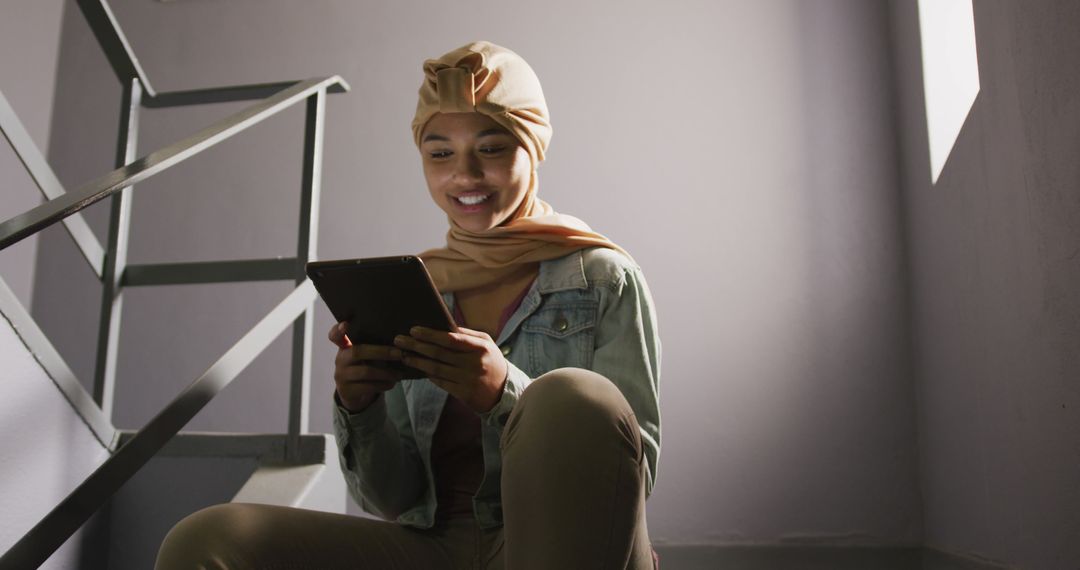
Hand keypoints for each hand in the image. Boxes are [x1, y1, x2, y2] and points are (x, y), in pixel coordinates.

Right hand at [328, 321, 404, 411]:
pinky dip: (383, 384)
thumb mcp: (363, 354)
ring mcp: (341, 375)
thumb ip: (371, 345)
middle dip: (381, 352)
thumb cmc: (362, 366)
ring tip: (399, 373)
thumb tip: (398, 340)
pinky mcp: (347, 390)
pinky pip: (368, 387)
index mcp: (344, 346)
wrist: (352, 392)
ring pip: (366, 372)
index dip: (338, 330)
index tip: (345, 324)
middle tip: (399, 353)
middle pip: (357, 352)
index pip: (335, 335)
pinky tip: (392, 383)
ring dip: (386, 373)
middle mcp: (340, 359)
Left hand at [393, 326, 507, 413]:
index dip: (431, 334)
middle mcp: (475, 363)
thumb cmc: (491, 362)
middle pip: (440, 354)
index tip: (414, 330)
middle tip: (399, 340)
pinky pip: (440, 382)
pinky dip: (428, 375)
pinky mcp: (464, 393)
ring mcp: (469, 380)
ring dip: (418, 362)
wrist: (505, 391)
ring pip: (436, 369)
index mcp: (481, 347)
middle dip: (417, 346)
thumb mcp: (485, 344)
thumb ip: (466, 335)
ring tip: (404, 355)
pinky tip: (418, 369)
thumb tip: (441, 326)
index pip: (452, 339)